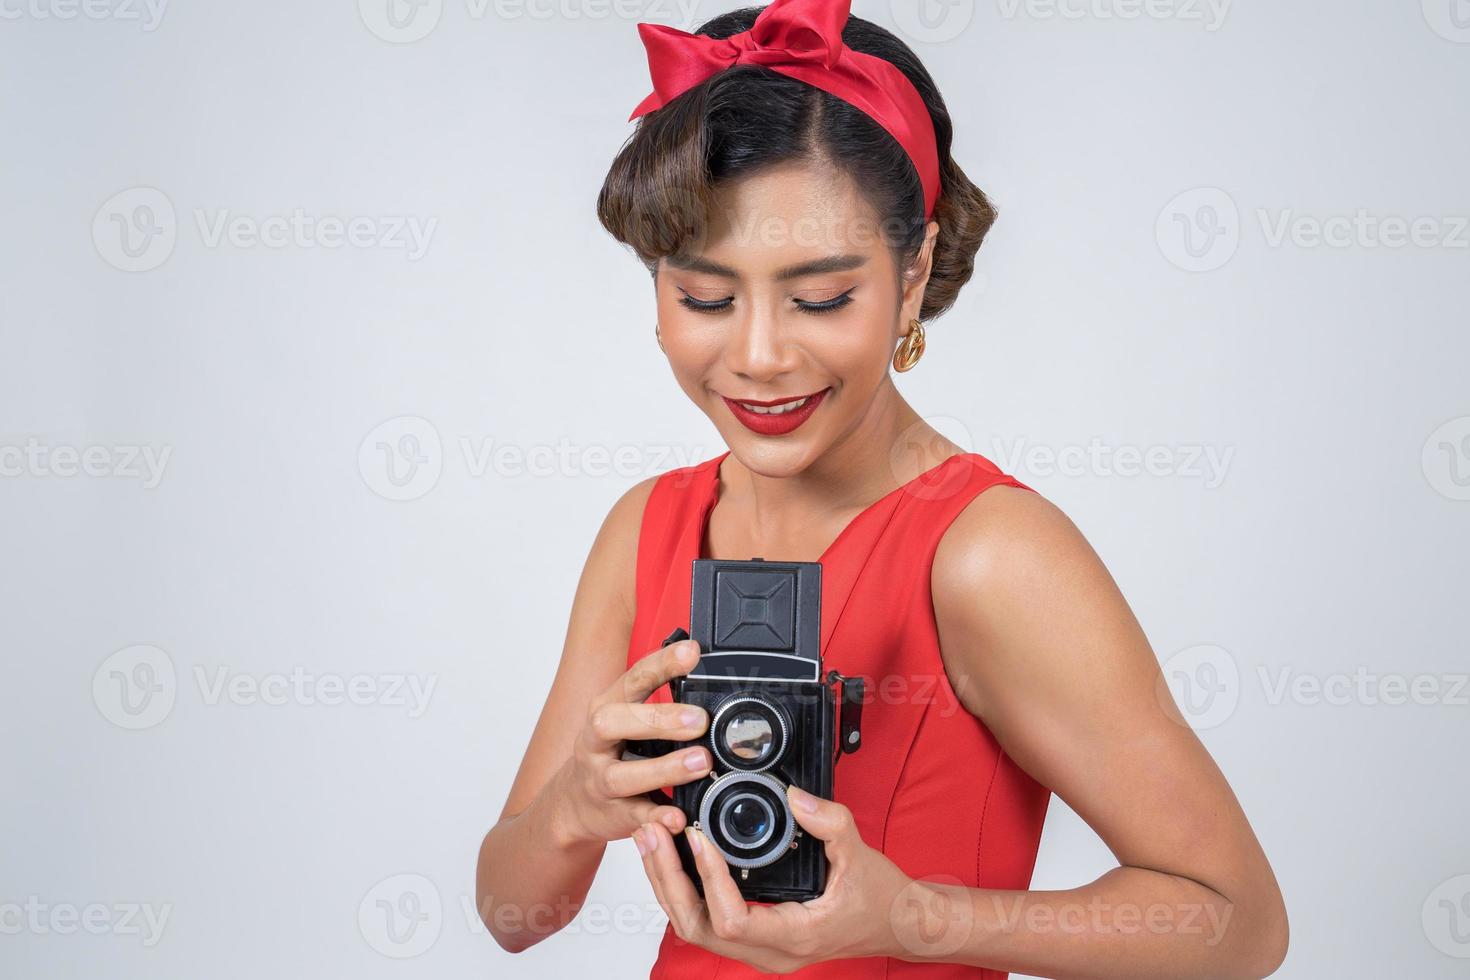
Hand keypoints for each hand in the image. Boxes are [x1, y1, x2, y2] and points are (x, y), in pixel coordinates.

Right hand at [550, 639, 711, 845]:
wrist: (571, 803)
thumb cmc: (609, 753)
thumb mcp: (626, 719)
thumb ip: (660, 703)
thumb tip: (708, 684)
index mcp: (607, 709)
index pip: (632, 678)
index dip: (661, 664)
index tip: (691, 653)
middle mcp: (596, 742)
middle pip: (612, 722)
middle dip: (657, 718)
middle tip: (699, 719)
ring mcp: (600, 780)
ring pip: (622, 775)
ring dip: (664, 768)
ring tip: (700, 762)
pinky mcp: (612, 814)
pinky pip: (634, 817)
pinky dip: (657, 818)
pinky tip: (678, 816)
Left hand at [634, 784, 915, 972]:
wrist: (897, 924)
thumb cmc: (880, 899)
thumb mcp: (860, 854)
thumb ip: (829, 822)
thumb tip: (794, 796)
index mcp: (795, 936)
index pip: (734, 920)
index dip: (709, 880)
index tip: (698, 838)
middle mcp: (770, 952)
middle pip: (698, 927)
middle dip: (668, 879)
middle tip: (653, 832)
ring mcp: (760, 949)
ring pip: (695, 927)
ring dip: (668, 883)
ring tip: (652, 838)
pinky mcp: (755, 938)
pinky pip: (707, 921)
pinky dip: (685, 889)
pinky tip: (674, 856)